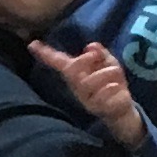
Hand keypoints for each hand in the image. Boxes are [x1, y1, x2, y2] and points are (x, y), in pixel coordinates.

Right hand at [31, 37, 146, 148]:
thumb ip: (100, 54)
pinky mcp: (99, 109)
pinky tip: (119, 89)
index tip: (33, 44)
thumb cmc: (112, 85)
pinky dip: (115, 87)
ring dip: (107, 72)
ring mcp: (87, 100)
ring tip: (116, 75)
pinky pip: (105, 94)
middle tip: (95, 56)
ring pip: (91, 81)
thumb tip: (91, 45)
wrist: (122, 111)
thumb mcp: (109, 64)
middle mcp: (78, 88)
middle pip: (72, 71)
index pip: (60, 63)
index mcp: (77, 76)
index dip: (47, 54)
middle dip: (84, 60)